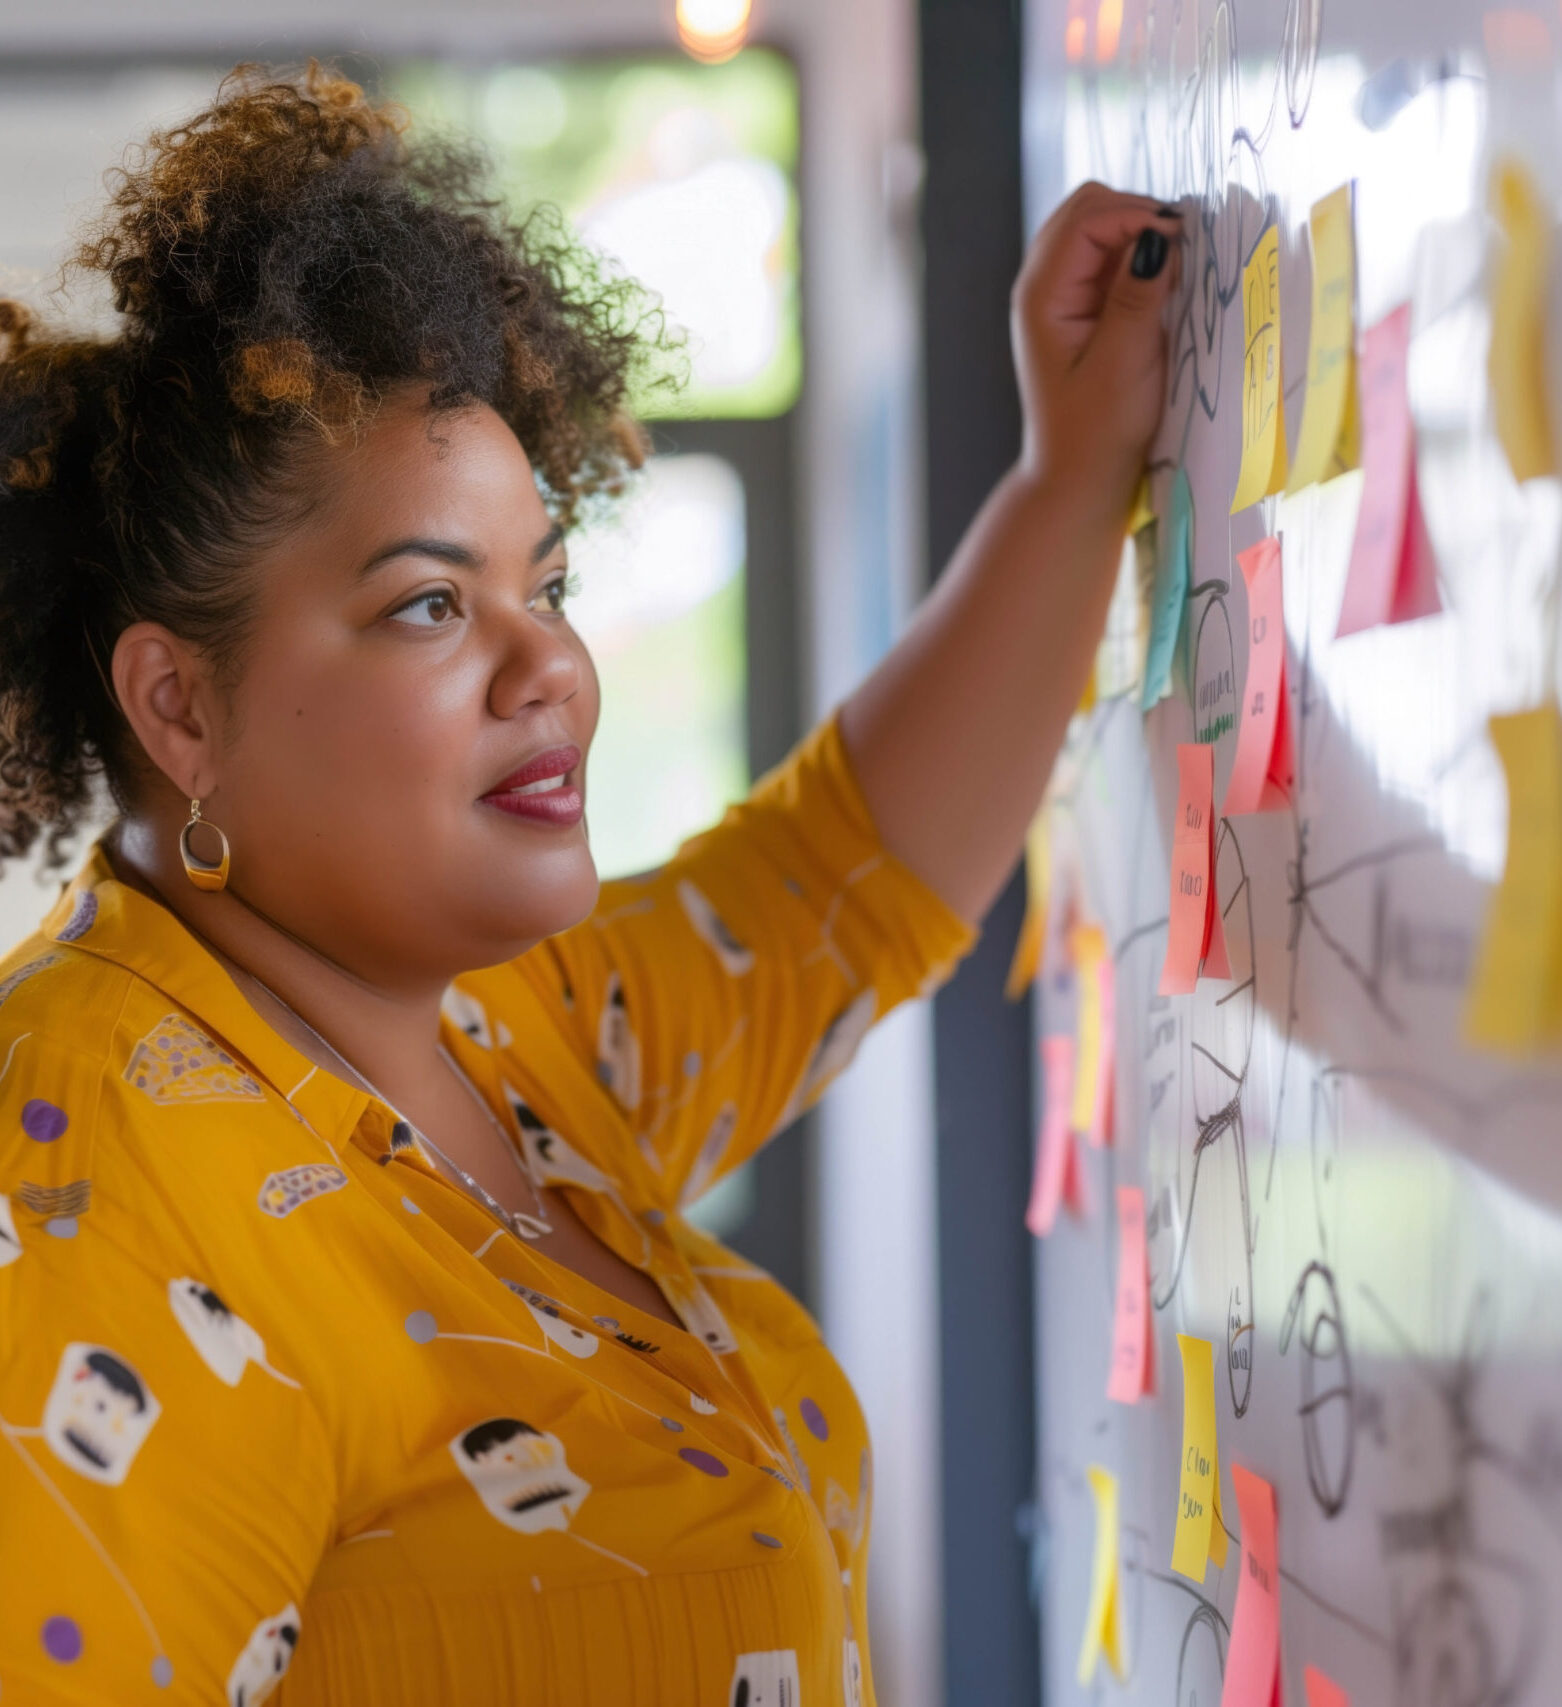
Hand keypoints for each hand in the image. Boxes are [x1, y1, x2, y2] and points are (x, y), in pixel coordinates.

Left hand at [1011, 182, 1180, 521]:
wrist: (1079, 476)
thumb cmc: (1098, 430)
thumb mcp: (1122, 363)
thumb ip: (1137, 296)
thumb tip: (1159, 236)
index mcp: (1041, 296)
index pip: (1087, 219)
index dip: (1137, 216)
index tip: (1182, 240)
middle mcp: (1043, 286)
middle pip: (1088, 208)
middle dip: (1138, 215)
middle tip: (1181, 251)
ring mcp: (1061, 294)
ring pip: (1100, 227)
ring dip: (1139, 234)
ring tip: (1174, 271)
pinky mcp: (1082, 307)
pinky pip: (1110, 258)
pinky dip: (1138, 257)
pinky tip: (1163, 285)